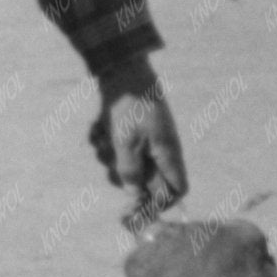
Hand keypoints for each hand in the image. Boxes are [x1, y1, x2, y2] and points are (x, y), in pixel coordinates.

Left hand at [91, 60, 187, 227]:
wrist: (119, 66)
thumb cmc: (128, 105)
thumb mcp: (126, 143)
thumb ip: (130, 172)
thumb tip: (134, 196)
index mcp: (167, 153)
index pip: (178, 189)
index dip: (161, 204)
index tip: (137, 209)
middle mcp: (159, 147)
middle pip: (146, 180)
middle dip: (124, 176)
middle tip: (110, 164)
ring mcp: (144, 137)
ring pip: (126, 163)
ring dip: (109, 156)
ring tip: (102, 138)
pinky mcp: (128, 128)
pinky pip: (116, 146)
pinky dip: (105, 139)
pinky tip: (98, 126)